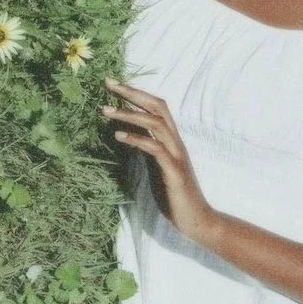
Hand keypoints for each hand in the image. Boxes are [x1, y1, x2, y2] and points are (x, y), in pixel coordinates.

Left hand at [101, 79, 218, 246]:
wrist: (196, 220)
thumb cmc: (174, 196)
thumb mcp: (156, 168)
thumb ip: (147, 150)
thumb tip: (129, 135)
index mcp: (172, 141)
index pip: (157, 107)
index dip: (136, 93)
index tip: (113, 84)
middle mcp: (176, 143)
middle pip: (158, 107)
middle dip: (132, 93)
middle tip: (108, 84)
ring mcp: (177, 156)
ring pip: (156, 124)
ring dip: (129, 114)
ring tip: (106, 110)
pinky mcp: (174, 172)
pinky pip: (155, 149)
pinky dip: (136, 139)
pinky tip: (118, 136)